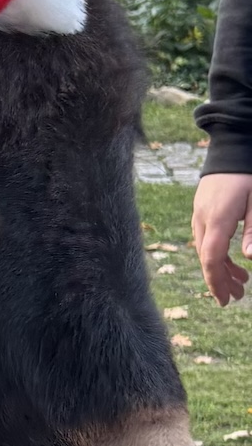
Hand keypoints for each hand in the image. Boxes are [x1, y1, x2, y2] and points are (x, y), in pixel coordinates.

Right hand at [193, 172, 251, 303]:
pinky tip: (229, 257)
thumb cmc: (250, 173)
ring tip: (240, 280)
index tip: (225, 300)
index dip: (217, 282)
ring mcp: (199, 214)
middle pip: (207, 258)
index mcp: (217, 219)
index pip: (211, 259)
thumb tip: (249, 258)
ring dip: (221, 267)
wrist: (232, 145)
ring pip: (206, 249)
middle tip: (236, 297)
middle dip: (220, 280)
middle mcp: (203, 219)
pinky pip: (206, 238)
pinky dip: (217, 253)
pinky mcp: (202, 210)